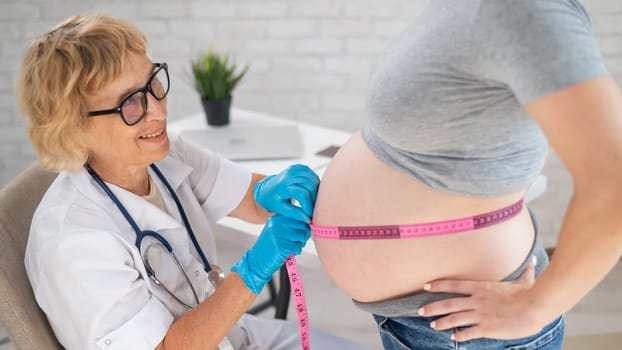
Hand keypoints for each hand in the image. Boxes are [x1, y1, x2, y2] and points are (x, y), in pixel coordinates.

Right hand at [231, 214, 309, 293]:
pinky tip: (288, 253)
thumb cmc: (269, 247)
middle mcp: (278, 224)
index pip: (300, 216)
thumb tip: (309, 222)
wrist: (257, 261)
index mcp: (277, 218)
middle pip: (303, 226)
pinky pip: (298, 247)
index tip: (301, 232)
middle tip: (297, 242)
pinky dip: (296, 252)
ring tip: (290, 247)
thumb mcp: (277, 230)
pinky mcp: (281, 246)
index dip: (304, 225)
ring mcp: (279, 234)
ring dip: (300, 244)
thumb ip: (290, 224)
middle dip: (304, 235)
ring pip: (302, 236)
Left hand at [254, 164, 319, 222]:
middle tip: (312, 209)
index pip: (302, 194)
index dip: (309, 205)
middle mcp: (290, 174)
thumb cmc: (273, 200)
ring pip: (314, 181)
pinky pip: (313, 177)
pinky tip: (311, 193)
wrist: (267, 189)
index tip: (310, 215)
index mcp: (283, 185)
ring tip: (311, 203)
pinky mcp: (300, 167)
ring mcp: (295, 169)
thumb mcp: (281, 209)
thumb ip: (295, 214)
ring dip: (316, 193)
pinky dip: (315, 186)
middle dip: (314, 200)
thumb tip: (308, 219)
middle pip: (310, 187)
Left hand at [419, 256, 543, 341]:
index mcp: (482, 287)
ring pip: (454, 319)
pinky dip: (459, 335)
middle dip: (432, 307)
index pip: (454, 284)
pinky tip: (454, 338)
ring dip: (442, 322)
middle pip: (448, 303)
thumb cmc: (531, 294)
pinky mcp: (486, 329)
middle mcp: (477, 300)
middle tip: (420, 311)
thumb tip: (534, 261)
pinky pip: (468, 333)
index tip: (426, 286)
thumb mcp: (525, 281)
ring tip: (433, 325)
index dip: (438, 285)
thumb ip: (526, 271)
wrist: (535, 308)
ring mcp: (480, 315)